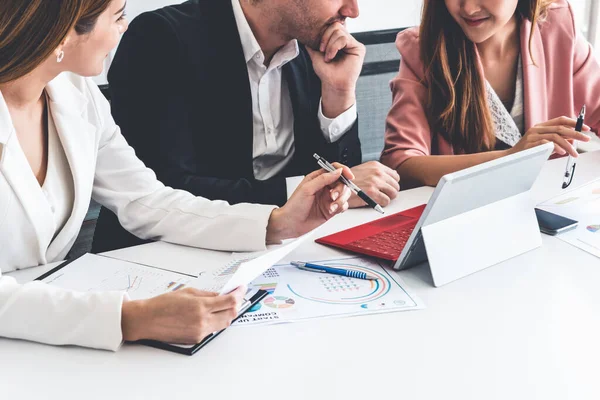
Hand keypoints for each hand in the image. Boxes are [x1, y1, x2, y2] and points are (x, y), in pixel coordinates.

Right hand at [121, 286, 245, 343]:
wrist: (147, 320)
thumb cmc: (162, 304)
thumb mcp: (188, 292)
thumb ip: (208, 294)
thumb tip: (222, 295)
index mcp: (201, 306)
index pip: (229, 301)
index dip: (239, 294)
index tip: (241, 288)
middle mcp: (202, 320)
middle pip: (231, 314)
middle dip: (236, 304)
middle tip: (236, 296)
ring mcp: (200, 332)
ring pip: (224, 324)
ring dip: (228, 314)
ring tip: (225, 305)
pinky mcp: (196, 339)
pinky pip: (212, 330)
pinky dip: (216, 322)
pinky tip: (212, 315)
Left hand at [266, 163, 353, 241]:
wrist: (291, 224)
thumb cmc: (294, 206)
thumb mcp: (307, 189)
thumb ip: (323, 179)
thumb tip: (337, 172)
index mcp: (317, 178)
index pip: (334, 169)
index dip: (343, 171)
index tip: (349, 176)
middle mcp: (324, 187)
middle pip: (342, 182)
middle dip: (341, 190)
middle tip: (333, 197)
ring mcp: (329, 198)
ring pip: (345, 194)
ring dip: (341, 200)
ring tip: (331, 206)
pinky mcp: (332, 209)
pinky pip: (343, 205)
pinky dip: (340, 207)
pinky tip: (331, 210)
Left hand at [306, 22, 365, 117]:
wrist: (332, 84)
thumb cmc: (326, 72)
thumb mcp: (316, 54)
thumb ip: (313, 42)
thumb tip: (306, 32)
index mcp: (338, 40)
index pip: (331, 26)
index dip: (323, 34)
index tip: (318, 48)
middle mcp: (347, 40)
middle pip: (335, 26)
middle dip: (325, 37)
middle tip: (321, 51)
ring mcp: (353, 44)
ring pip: (339, 31)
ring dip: (329, 44)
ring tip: (327, 57)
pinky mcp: (359, 48)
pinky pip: (344, 39)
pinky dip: (334, 47)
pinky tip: (331, 56)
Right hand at [347, 161, 399, 208]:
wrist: (337, 188)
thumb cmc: (348, 181)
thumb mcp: (364, 170)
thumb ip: (378, 172)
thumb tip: (394, 175)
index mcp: (375, 165)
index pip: (395, 176)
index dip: (391, 184)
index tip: (387, 188)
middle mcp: (377, 172)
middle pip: (396, 185)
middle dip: (390, 192)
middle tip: (383, 195)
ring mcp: (375, 182)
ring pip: (393, 193)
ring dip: (387, 198)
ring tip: (378, 199)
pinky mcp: (372, 192)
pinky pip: (386, 201)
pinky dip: (382, 204)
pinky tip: (374, 202)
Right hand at [506, 116, 590, 156]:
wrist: (509, 158)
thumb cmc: (527, 152)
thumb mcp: (544, 145)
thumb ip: (556, 141)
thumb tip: (572, 140)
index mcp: (541, 126)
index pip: (560, 120)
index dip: (574, 123)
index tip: (586, 129)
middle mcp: (537, 128)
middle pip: (561, 128)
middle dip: (576, 134)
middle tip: (586, 139)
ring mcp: (532, 135)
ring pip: (556, 136)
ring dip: (568, 145)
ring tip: (574, 153)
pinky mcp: (530, 143)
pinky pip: (546, 143)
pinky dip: (556, 147)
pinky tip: (562, 152)